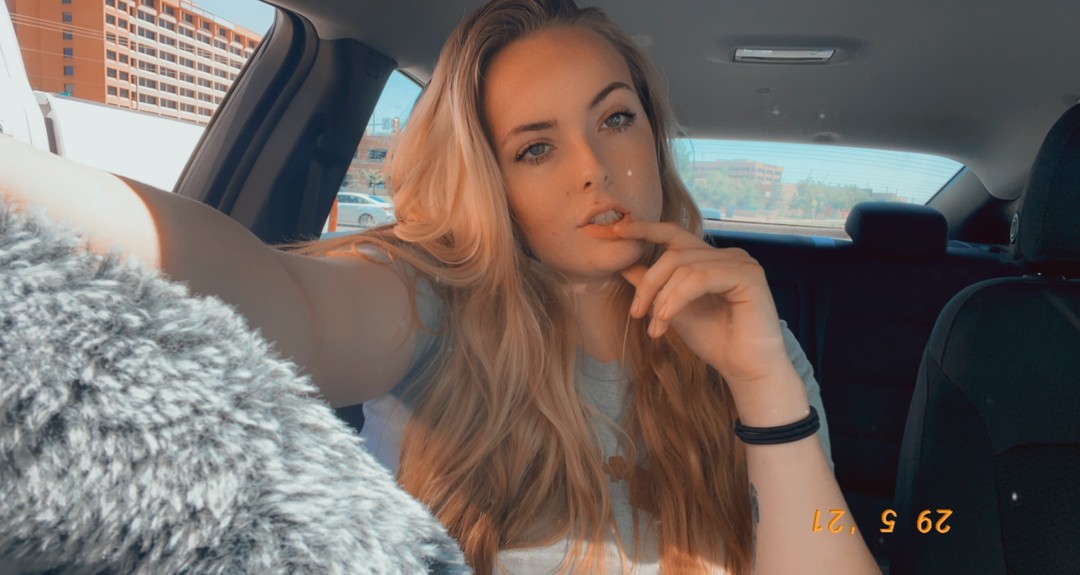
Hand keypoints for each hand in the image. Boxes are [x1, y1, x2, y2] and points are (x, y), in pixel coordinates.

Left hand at [613, 219, 801, 402]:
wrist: (743, 369)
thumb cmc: (713, 340)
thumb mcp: (671, 308)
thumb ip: (651, 284)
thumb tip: (623, 263)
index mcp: (711, 258)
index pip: (674, 234)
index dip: (644, 229)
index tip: (616, 231)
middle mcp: (728, 254)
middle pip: (674, 253)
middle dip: (649, 283)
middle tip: (637, 313)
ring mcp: (741, 262)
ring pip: (684, 266)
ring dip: (662, 298)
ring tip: (656, 326)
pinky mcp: (748, 276)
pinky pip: (700, 278)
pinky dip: (678, 298)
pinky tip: (667, 319)